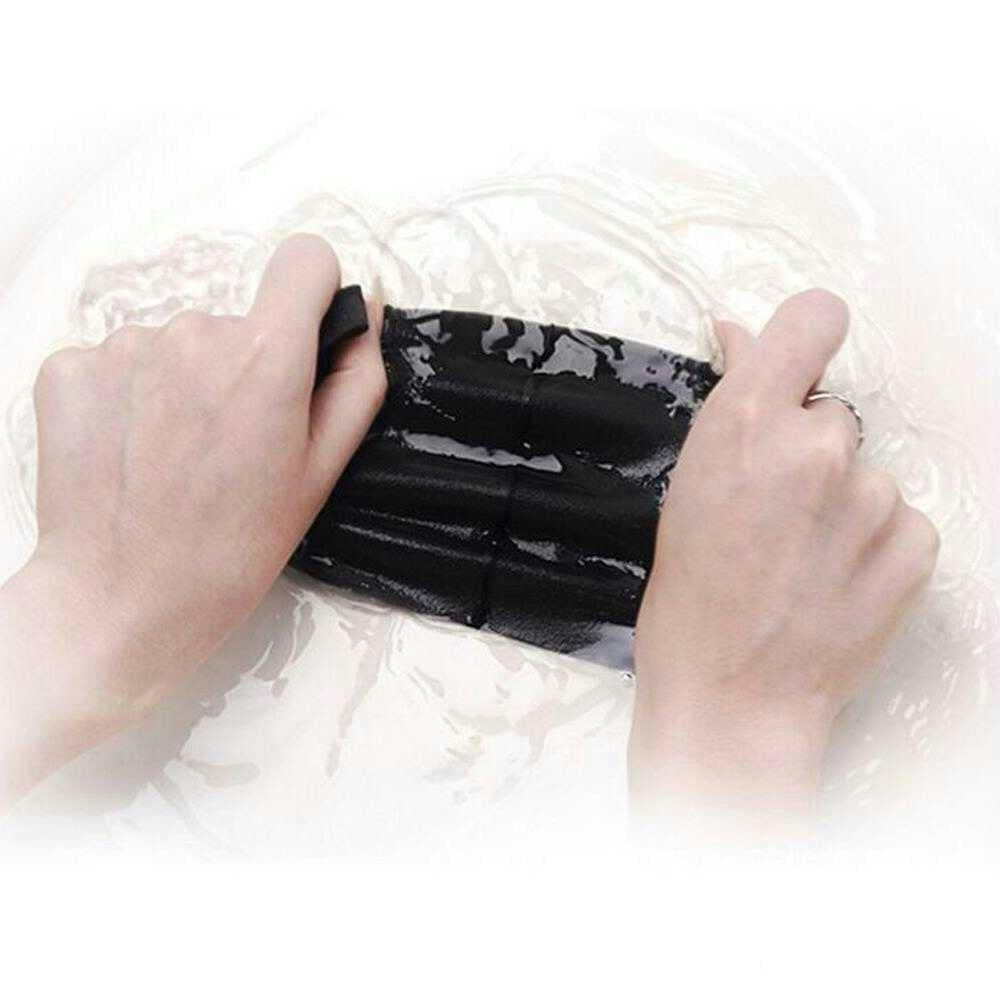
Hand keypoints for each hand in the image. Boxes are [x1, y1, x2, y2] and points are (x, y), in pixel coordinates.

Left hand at [0, 235, 385, 806]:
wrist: (123, 599)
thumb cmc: (234, 547)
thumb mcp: (323, 471)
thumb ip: (356, 379)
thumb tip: (364, 308)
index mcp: (264, 358)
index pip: (304, 258)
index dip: (312, 293)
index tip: (303, 334)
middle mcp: (192, 333)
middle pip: (237, 318)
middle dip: (244, 364)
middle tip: (234, 441)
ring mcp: (123, 346)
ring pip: (177, 341)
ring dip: (185, 382)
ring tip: (178, 454)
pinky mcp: (69, 366)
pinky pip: (121, 358)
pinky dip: (132, 394)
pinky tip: (135, 450)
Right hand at [629, 290, 938, 832]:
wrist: (731, 694)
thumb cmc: (692, 601)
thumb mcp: (689, 486)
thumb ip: (733, 402)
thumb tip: (743, 337)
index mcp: (745, 422)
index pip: (814, 317)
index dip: (806, 337)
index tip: (799, 366)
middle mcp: (815, 446)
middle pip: (833, 414)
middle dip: (808, 449)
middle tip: (774, 509)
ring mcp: (870, 496)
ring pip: (865, 471)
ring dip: (841, 502)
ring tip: (799, 557)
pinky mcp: (914, 542)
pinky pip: (901, 517)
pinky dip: (874, 542)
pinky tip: (833, 578)